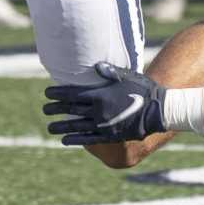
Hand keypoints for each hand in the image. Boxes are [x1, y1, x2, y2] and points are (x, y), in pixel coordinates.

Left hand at [42, 61, 168, 146]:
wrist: (158, 111)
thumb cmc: (143, 89)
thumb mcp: (127, 76)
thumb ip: (109, 71)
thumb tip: (96, 65)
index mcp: (100, 95)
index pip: (72, 94)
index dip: (58, 94)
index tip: (47, 93)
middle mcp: (99, 111)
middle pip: (71, 110)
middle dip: (56, 110)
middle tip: (45, 109)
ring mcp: (103, 125)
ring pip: (76, 126)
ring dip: (61, 127)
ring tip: (50, 127)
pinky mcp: (109, 137)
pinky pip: (88, 139)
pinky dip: (75, 139)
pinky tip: (65, 140)